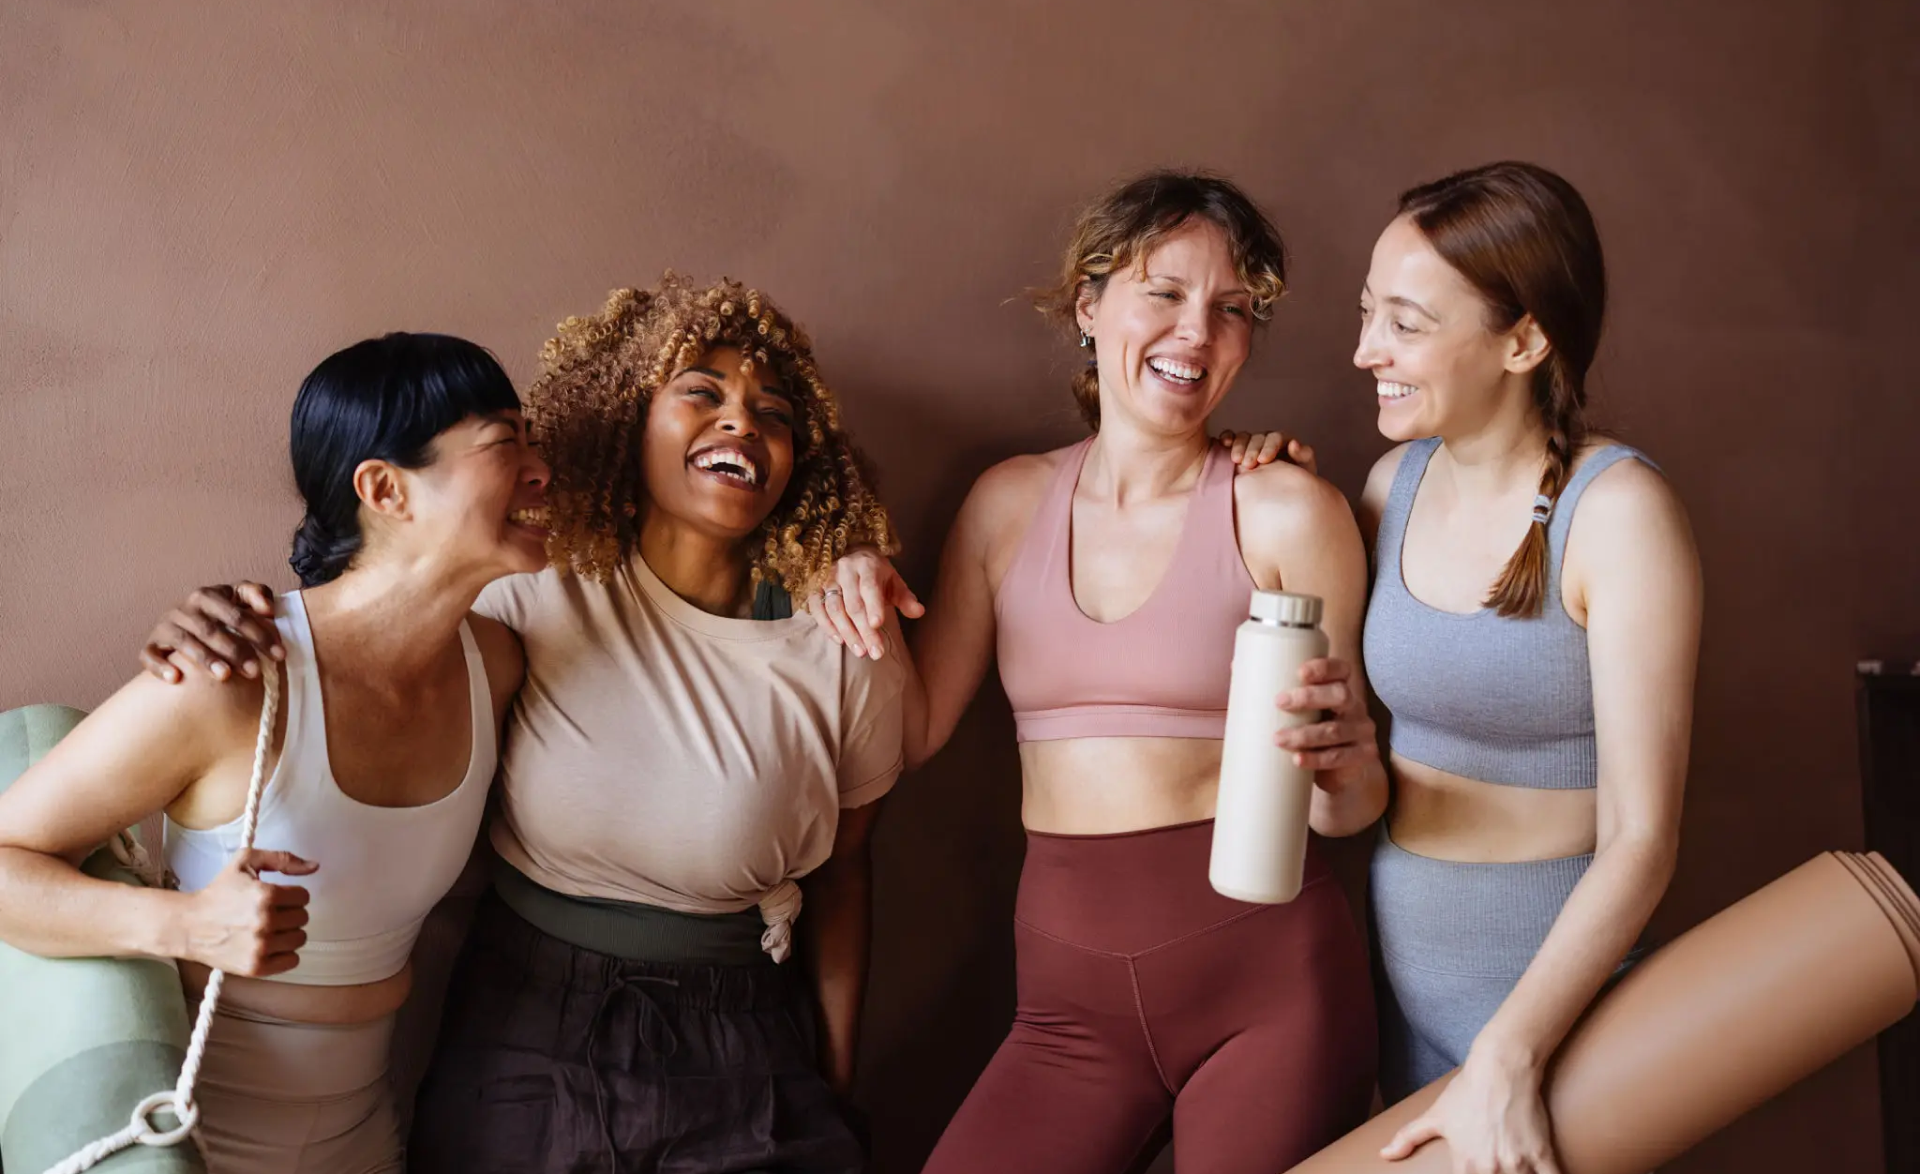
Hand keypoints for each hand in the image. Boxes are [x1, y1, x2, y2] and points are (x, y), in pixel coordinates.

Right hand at [141, 583, 282, 683]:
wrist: (184, 629)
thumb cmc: (221, 617)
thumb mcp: (239, 601)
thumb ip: (256, 595)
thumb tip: (269, 608)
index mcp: (209, 595)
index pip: (236, 613)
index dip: (259, 633)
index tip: (279, 655)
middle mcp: (185, 608)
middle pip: (211, 629)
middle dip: (235, 650)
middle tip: (255, 671)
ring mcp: (165, 626)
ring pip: (183, 641)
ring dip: (204, 658)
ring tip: (225, 675)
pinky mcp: (151, 645)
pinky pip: (149, 655)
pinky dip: (160, 666)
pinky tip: (175, 679)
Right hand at [176, 848, 314, 975]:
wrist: (189, 925)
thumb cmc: (218, 892)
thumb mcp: (245, 862)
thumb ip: (282, 859)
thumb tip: (314, 866)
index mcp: (266, 895)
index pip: (304, 896)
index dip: (291, 895)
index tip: (276, 897)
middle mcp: (265, 922)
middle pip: (303, 917)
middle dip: (289, 913)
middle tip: (268, 913)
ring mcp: (261, 947)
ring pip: (300, 939)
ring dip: (288, 933)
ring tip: (268, 928)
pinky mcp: (256, 967)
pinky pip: (292, 961)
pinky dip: (284, 953)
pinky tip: (268, 945)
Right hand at [803, 549, 925, 659]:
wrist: (852, 556)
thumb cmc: (876, 575)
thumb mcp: (894, 582)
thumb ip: (906, 598)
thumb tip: (919, 612)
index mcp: (867, 566)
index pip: (869, 588)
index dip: (873, 607)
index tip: (878, 625)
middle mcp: (845, 571)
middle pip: (853, 604)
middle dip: (864, 630)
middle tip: (875, 653)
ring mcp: (828, 579)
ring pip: (835, 608)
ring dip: (847, 632)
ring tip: (860, 651)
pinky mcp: (815, 588)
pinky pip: (817, 609)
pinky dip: (826, 626)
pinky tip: (839, 641)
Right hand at [1217, 429, 1317, 475]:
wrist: (1281, 499)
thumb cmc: (1295, 485)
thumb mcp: (1304, 472)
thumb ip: (1303, 456)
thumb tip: (1294, 444)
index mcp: (1284, 443)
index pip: (1276, 438)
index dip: (1270, 447)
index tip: (1263, 460)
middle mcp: (1267, 441)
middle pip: (1259, 438)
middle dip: (1253, 449)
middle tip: (1248, 464)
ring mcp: (1252, 444)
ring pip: (1244, 437)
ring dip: (1240, 446)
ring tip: (1236, 460)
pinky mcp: (1238, 448)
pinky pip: (1232, 437)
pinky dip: (1228, 438)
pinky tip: (1223, 444)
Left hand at [1274, 657, 1380, 793]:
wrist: (1339, 771)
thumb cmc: (1311, 730)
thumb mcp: (1298, 711)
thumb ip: (1274, 690)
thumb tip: (1235, 666)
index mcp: (1339, 688)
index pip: (1340, 669)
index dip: (1323, 668)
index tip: (1299, 672)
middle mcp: (1354, 707)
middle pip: (1340, 695)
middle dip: (1309, 697)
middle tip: (1279, 702)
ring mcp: (1360, 732)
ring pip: (1335, 731)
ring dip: (1305, 735)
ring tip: (1278, 739)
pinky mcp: (1361, 757)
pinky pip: (1340, 758)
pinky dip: (1316, 759)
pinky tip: (1298, 760)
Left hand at [1381, 1044, 1560, 1173]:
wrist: (1500, 1068)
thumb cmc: (1467, 1091)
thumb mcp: (1435, 1116)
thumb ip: (1408, 1138)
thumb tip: (1385, 1155)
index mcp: (1466, 1166)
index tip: (1478, 1173)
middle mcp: (1491, 1169)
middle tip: (1497, 1165)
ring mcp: (1518, 1163)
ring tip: (1518, 1170)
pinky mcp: (1542, 1153)